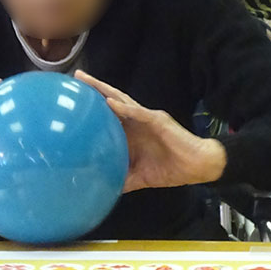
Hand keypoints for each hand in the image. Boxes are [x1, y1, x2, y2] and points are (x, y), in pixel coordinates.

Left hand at [76, 70, 226, 191]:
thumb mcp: (139, 176)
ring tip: (87, 80)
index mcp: (131, 132)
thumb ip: (122, 179)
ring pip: (122, 99)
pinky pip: (139, 113)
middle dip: (94, 88)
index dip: (93, 106)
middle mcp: (136, 121)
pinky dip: (124, 107)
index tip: (73, 100)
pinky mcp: (158, 121)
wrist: (197, 166)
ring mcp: (146, 118)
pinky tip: (110, 102)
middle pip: (112, 100)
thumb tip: (101, 191)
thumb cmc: (170, 169)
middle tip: (76, 77)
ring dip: (104, 89)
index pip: (109, 115)